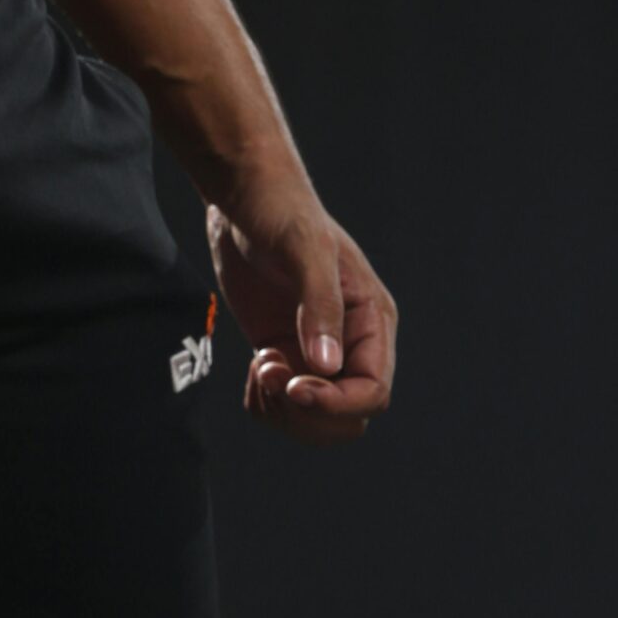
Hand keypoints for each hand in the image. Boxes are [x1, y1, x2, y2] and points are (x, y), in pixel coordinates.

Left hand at [205, 174, 397, 445]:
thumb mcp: (305, 250)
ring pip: (315, 420)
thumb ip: (319, 305)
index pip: (373, 391)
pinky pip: (283, 407)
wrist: (243, 197)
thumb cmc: (283, 212)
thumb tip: (328, 366)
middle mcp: (349, 344)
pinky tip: (255, 367)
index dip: (337, 403)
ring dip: (283, 410)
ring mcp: (314, 352)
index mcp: (371, 321)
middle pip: (347, 418)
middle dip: (307, 411)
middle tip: (270, 371)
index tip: (295, 387)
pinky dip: (266, 402)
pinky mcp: (283, 353)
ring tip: (261, 367)